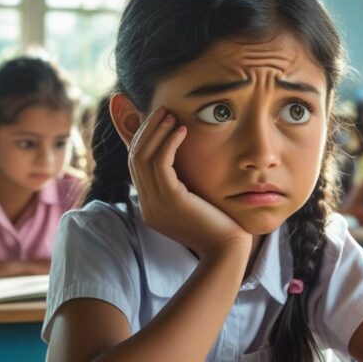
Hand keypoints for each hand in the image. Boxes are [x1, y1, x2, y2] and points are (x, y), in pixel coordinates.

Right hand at [128, 107, 250, 256]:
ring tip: (171, 115)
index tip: (154, 117)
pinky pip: (161, 164)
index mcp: (151, 206)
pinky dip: (169, 143)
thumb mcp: (196, 199)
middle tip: (162, 110)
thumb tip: (186, 158)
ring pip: (143, 158)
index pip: (136, 165)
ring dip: (156, 132)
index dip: (141, 138)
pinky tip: (182, 131)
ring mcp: (156, 204)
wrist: (228, 251)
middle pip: (134, 158)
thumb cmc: (220, 225)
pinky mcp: (170, 201)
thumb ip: (185, 182)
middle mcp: (148, 205)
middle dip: (146, 130)